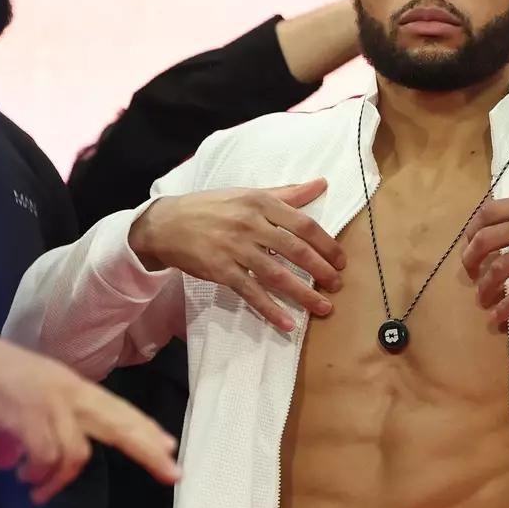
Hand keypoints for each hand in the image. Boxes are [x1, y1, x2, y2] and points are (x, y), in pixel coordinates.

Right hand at [0, 327, 180, 502]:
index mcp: (72, 387)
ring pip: (78, 453)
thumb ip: (18, 436)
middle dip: (148, 451)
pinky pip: (47, 455)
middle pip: (120, 424)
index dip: (144, 429)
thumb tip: (8, 462)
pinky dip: (39, 474)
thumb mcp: (12, 407)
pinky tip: (24, 479)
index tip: (169, 447)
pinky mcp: (25, 414)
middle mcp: (69, 392)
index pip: (119, 409)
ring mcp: (49, 402)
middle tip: (173, 474)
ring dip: (58, 480)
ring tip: (38, 491)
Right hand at [128, 178, 345, 332]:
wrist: (167, 223)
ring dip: (304, 294)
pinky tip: (287, 323)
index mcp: (261, 202)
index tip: (341, 260)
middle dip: (321, 270)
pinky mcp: (221, 270)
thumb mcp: (249, 194)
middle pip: (295, 250)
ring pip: (277, 274)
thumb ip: (287, 193)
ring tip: (323, 307)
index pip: (303, 224)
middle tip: (337, 285)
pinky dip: (270, 309)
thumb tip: (322, 184)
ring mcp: (235, 249)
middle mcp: (250, 224)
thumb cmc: (213, 207)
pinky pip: (251, 292)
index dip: (327, 244)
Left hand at [461, 192, 508, 323]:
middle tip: (470, 273)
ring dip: (484, 286)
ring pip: (500, 267)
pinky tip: (498, 316)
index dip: (472, 230)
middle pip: (487, 239)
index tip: (470, 244)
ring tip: (482, 298)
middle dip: (471, 260)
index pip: (490, 211)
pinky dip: (506, 306)